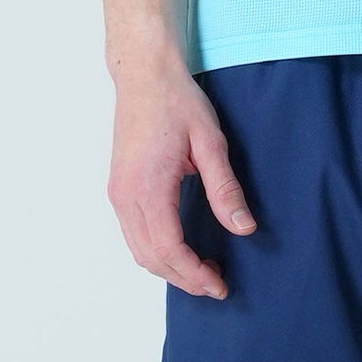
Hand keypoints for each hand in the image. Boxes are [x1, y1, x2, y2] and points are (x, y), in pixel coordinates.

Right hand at [107, 65, 255, 298]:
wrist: (144, 75)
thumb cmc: (177, 102)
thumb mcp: (211, 143)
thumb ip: (225, 189)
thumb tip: (244, 228)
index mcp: (148, 187)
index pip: (170, 249)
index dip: (195, 275)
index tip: (220, 286)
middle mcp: (126, 195)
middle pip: (152, 258)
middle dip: (185, 279)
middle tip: (217, 285)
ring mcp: (118, 193)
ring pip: (140, 251)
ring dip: (170, 270)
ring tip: (204, 272)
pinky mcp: (119, 190)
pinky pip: (134, 236)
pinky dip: (157, 253)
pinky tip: (183, 251)